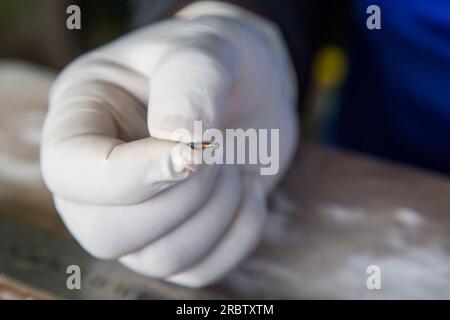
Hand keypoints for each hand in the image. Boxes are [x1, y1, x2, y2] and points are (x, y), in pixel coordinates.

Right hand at [41, 1, 297, 286]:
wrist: (251, 86)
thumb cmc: (217, 59)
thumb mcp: (204, 50)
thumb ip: (189, 85)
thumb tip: (176, 139)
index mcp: (83, 119)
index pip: (70, 171)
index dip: (129, 176)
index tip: (193, 152)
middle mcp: (100, 179)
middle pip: (106, 233)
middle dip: (182, 198)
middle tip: (219, 151)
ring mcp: (137, 216)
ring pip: (158, 258)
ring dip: (216, 212)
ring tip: (234, 163)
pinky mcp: (177, 238)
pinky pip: (200, 269)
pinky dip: (239, 232)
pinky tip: (248, 188)